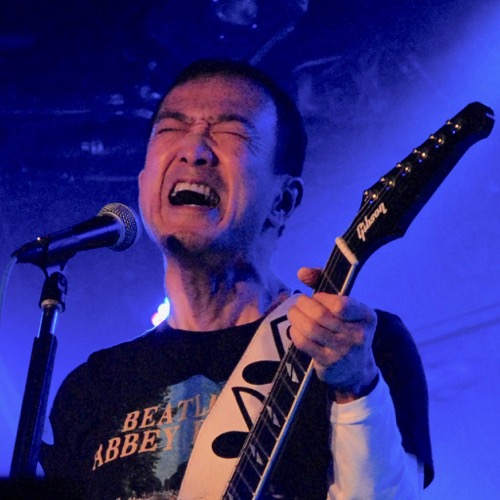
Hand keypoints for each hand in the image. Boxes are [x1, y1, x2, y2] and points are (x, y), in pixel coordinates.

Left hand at [287, 267, 378, 402]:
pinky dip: (295, 332)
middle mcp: (358, 335)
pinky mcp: (328, 363)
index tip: (316, 297)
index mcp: (366, 316)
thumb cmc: (347, 327)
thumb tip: (302, 272)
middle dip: (302, 305)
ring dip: (295, 317)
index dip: (321, 298)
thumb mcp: (346, 306)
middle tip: (298, 303)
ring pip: (309, 329)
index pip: (340, 304)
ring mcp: (343, 351)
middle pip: (320, 315)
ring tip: (293, 313)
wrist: (355, 369)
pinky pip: (304, 343)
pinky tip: (296, 329)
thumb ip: (324, 282)